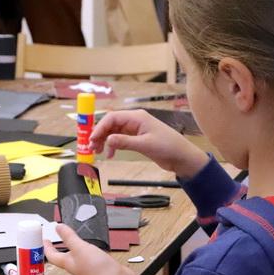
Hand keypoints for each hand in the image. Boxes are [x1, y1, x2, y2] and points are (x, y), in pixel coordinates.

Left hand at [44, 224, 138, 274]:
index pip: (52, 255)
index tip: (44, 239)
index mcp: (68, 262)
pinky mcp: (99, 266)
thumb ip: (69, 237)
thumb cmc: (96, 270)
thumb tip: (58, 227)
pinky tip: (91, 247)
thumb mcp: (80, 248)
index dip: (47, 247)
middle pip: (63, 257)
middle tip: (55, 240)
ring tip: (71, 241)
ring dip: (72, 248)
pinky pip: (90, 256)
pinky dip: (88, 250)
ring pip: (77, 256)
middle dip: (59, 248)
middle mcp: (77, 266)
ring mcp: (88, 267)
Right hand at [90, 109, 209, 178]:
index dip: (100, 128)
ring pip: (113, 132)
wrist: (182, 157)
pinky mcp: (137, 138)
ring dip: (104, 141)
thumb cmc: (168, 147)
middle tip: (91, 147)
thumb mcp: (145, 145)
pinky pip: (119, 139)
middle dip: (99, 134)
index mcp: (137, 117)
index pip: (112, 118)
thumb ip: (125, 142)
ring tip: (98, 152)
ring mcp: (135, 129)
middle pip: (110, 124)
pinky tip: (110, 154)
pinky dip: (113, 146)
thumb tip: (107, 140)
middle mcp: (135, 121)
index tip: (91, 139)